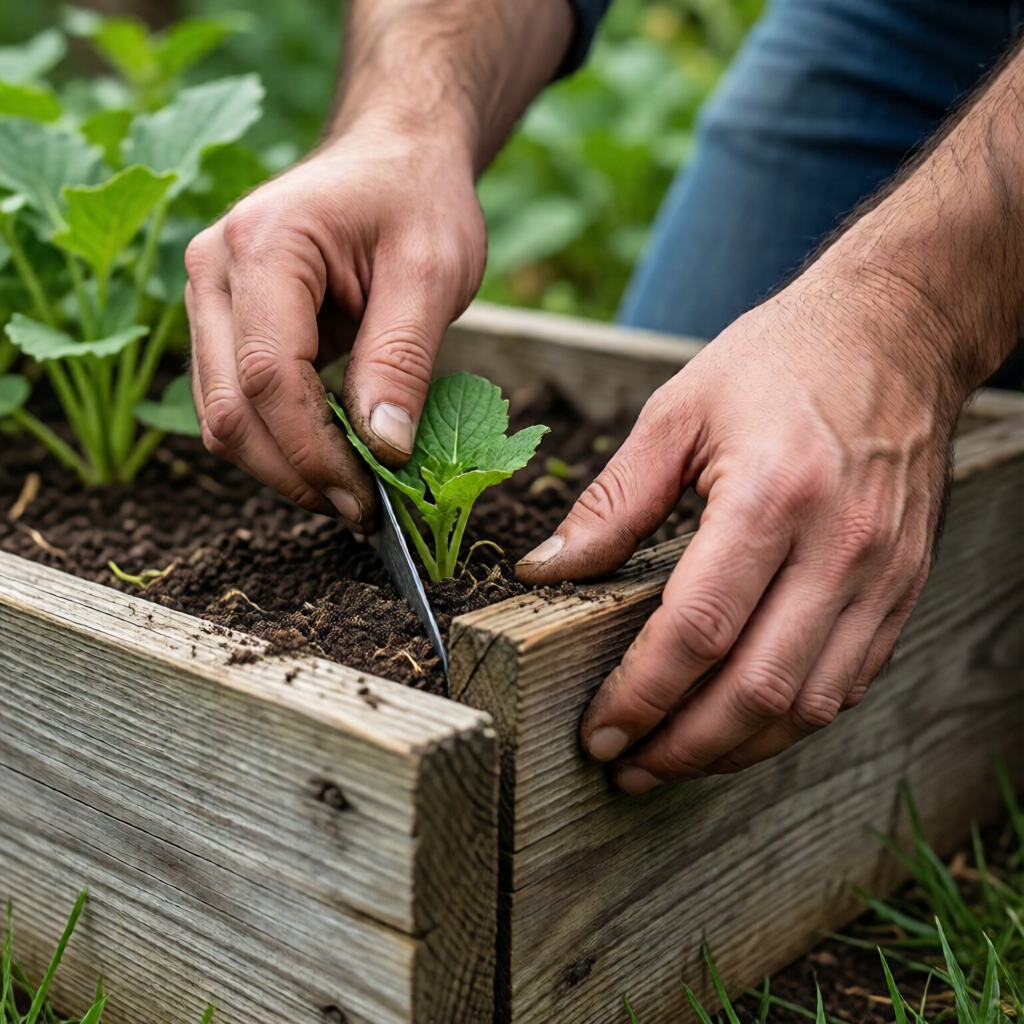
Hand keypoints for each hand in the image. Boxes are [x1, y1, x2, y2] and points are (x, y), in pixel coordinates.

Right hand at [185, 120, 486, 527]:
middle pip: (230, 409)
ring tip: (351, 492)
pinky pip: (233, 402)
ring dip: (283, 467)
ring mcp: (207, 296)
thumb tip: (385, 451)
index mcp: (264, 244)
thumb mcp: (433, 271)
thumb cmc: (417, 199)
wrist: (392, 154)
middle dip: (296, 474)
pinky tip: (330, 458)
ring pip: (221, 417)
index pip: (269, 375)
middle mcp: (212, 270)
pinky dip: (278, 442)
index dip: (315, 451)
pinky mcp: (221, 321)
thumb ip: (402, 359)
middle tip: (363, 512)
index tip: (368, 499)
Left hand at [517, 271, 963, 791]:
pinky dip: (790, 719)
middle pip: (759, 688)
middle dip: (684, 745)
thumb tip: (546, 568)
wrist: (897, 334)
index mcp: (774, 497)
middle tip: (628, 765)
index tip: (599, 728)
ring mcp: (883, 574)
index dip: (642, 694)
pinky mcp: (903, 585)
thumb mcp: (678, 412)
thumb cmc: (780, 361)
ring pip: (812, 704)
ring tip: (674, 759)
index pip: (698, 630)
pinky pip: (850, 681)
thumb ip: (613, 501)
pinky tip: (740, 722)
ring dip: (737, 749)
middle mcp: (841, 547)